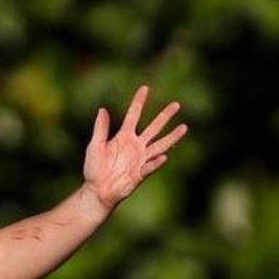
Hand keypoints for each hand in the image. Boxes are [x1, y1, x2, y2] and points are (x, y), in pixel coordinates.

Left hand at [83, 85, 187, 209]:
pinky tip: (164, 156)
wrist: (97, 190)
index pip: (134, 115)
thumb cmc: (94, 168)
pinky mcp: (140, 173)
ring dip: (172, 137)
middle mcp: (136, 145)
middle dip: (164, 116)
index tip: (145, 88)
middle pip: (154, 127)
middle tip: (176, 104)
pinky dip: (156, 162)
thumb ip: (101, 129)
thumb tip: (103, 109)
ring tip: (184, 127)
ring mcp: (140, 159)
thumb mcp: (95, 145)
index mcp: (124, 136)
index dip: (139, 102)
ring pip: (160, 145)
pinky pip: (150, 166)